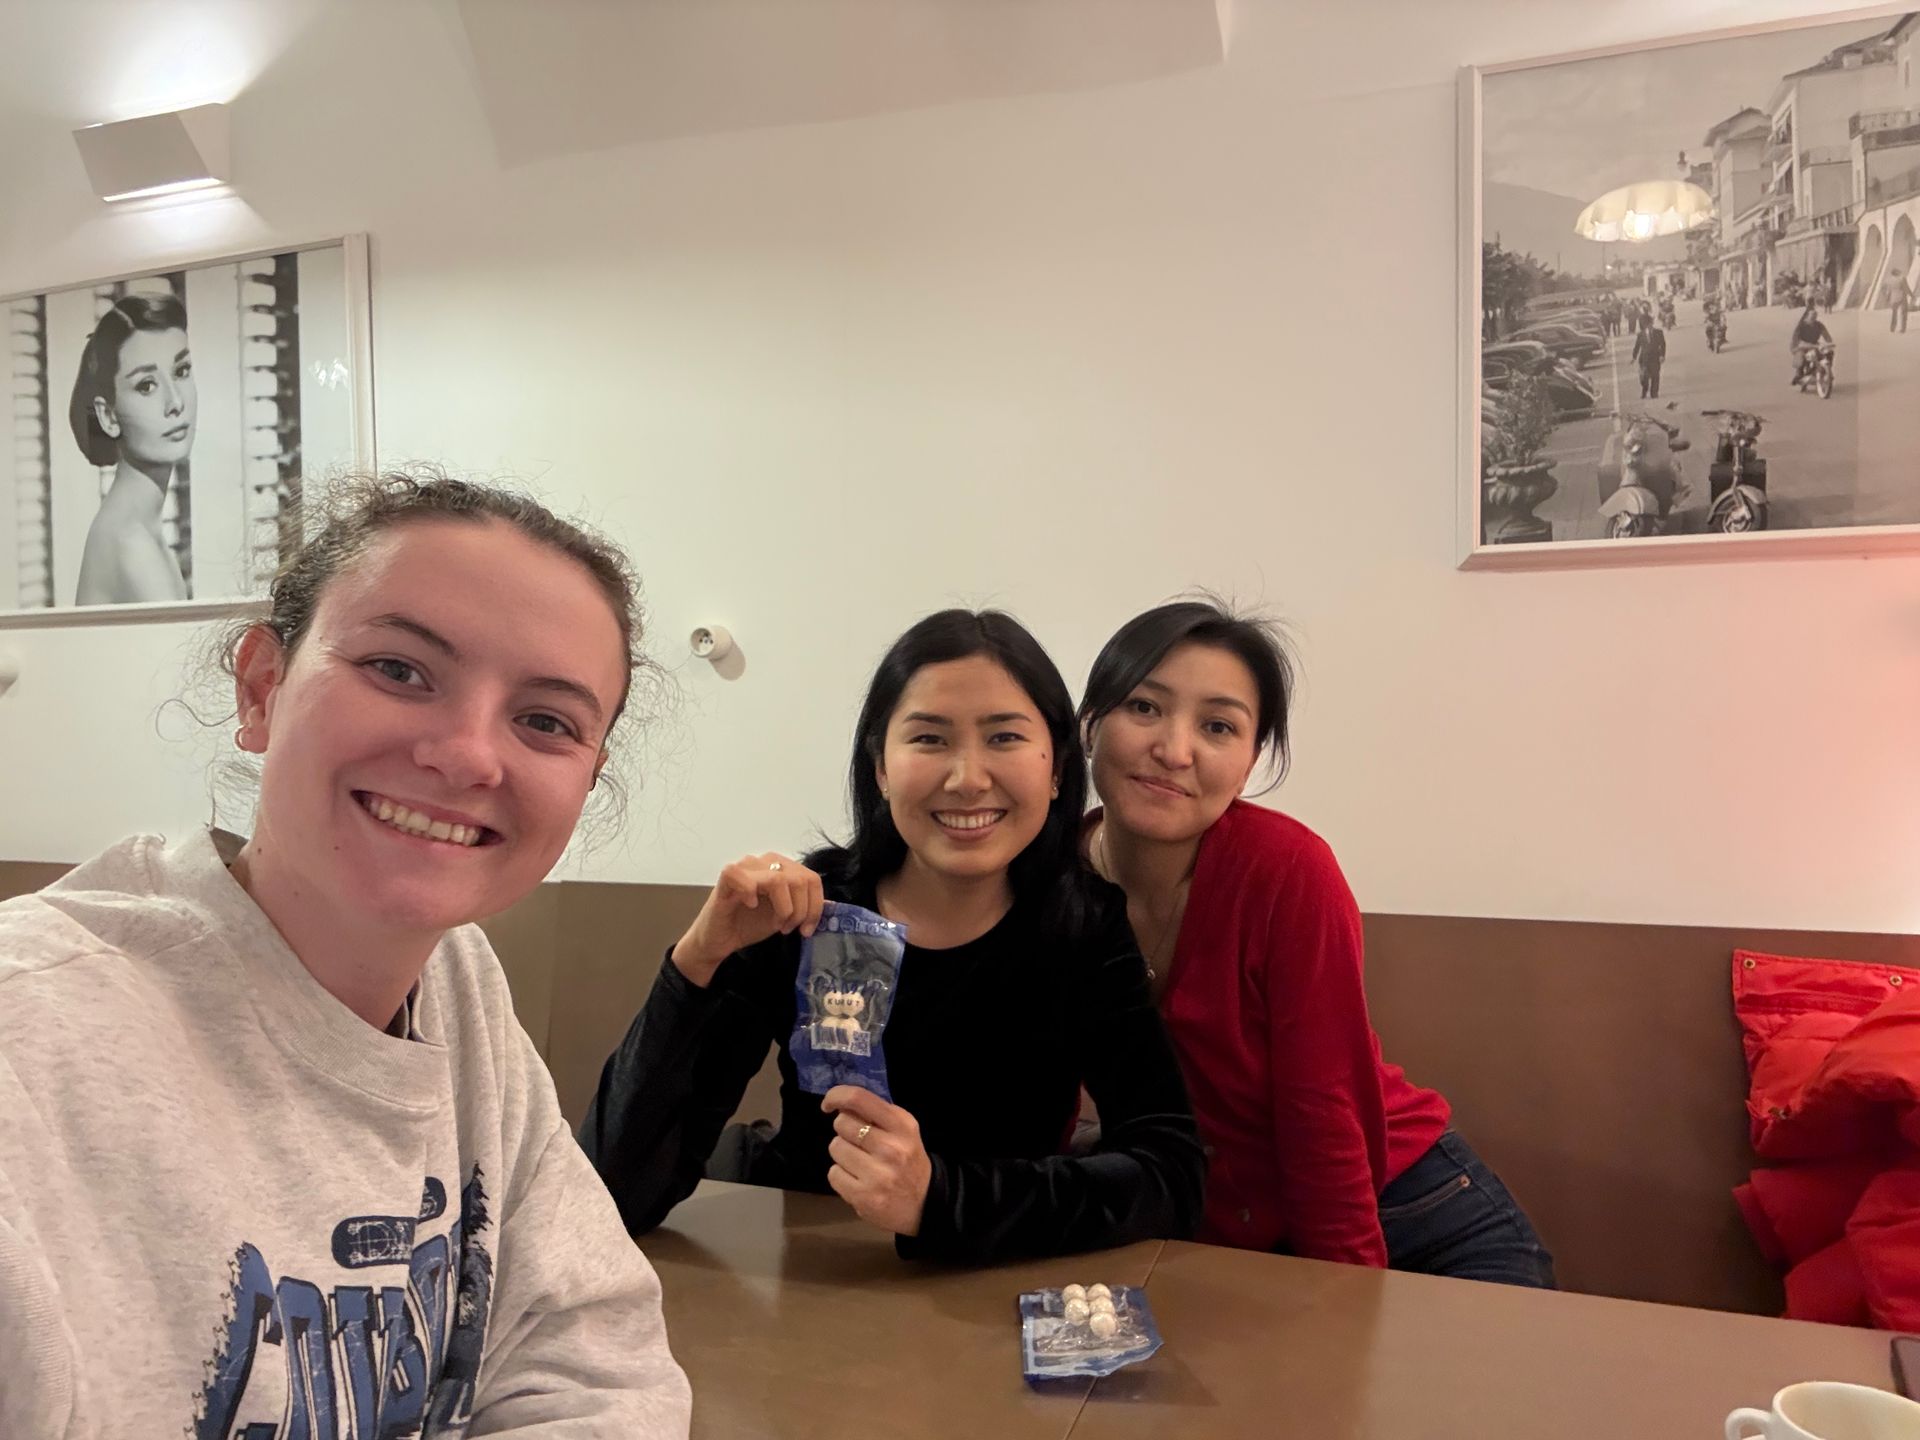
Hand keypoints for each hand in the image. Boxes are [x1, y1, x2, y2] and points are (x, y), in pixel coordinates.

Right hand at [670, 853, 823, 986]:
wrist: (718, 940)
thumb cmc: (748, 924)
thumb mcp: (785, 915)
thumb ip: (804, 906)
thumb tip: (831, 906)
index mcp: (780, 868)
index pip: (812, 878)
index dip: (815, 907)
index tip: (807, 929)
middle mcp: (764, 862)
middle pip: (801, 879)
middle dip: (801, 910)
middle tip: (789, 929)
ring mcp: (745, 867)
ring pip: (779, 879)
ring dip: (783, 908)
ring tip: (776, 924)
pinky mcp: (726, 878)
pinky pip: (743, 876)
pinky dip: (751, 894)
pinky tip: (751, 906)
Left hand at [821, 1085, 930, 1237]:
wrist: (924, 1204)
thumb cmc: (908, 1160)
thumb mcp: (903, 1130)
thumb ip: (877, 1114)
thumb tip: (842, 1103)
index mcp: (902, 1126)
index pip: (859, 1099)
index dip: (836, 1096)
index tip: (829, 1104)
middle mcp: (890, 1148)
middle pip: (842, 1123)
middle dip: (844, 1130)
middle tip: (858, 1142)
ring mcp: (877, 1174)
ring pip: (835, 1147)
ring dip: (842, 1153)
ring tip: (859, 1162)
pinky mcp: (863, 1197)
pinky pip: (833, 1174)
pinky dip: (840, 1175)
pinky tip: (857, 1179)